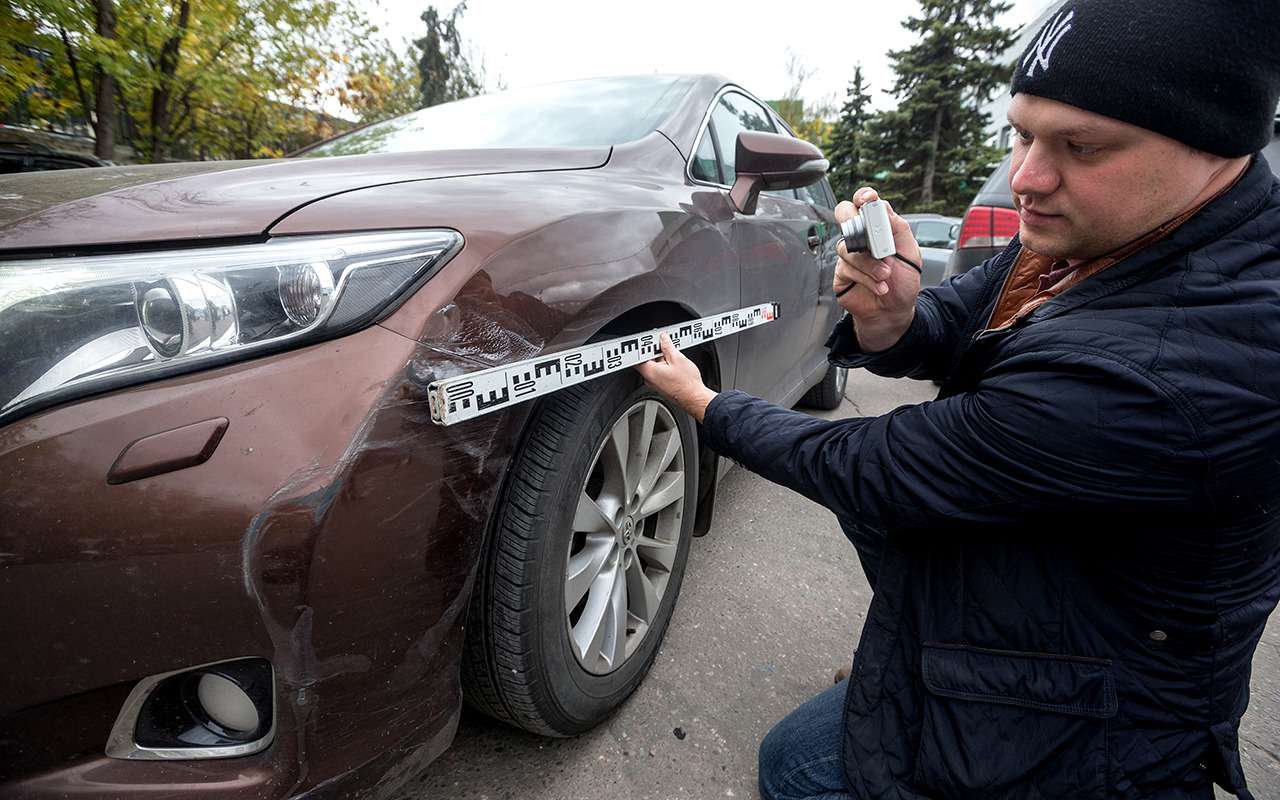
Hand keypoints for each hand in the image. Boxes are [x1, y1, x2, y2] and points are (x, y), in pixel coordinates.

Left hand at [634, 334, 717, 421]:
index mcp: (649, 371)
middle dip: (655, 351)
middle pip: (646, 360)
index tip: (649, 340)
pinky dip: (665, 367)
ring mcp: (655, 384)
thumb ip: (668, 346)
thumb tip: (663, 339)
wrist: (695, 398)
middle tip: (665, 344)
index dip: (643, 346)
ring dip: (661, 359)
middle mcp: (649, 379)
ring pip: (654, 366)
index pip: (637, 356)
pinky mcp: (662, 386)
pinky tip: (675, 364)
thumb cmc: (687, 384)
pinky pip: (659, 373)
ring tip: (673, 355)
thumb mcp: (678, 359)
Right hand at [834, 187, 921, 351]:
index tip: (867, 199)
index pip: (864, 203)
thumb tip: (881, 207)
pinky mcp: (841, 273)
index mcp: (877, 226)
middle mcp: (861, 237)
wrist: (894, 311)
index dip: (863, 197)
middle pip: (844, 214)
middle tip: (869, 239)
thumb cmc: (902, 280)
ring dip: (869, 263)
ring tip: (885, 275)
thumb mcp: (910, 252)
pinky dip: (866, 278)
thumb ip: (897, 228)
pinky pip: (846, 268)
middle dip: (854, 222)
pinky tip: (879, 286)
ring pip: (847, 246)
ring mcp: (849, 255)